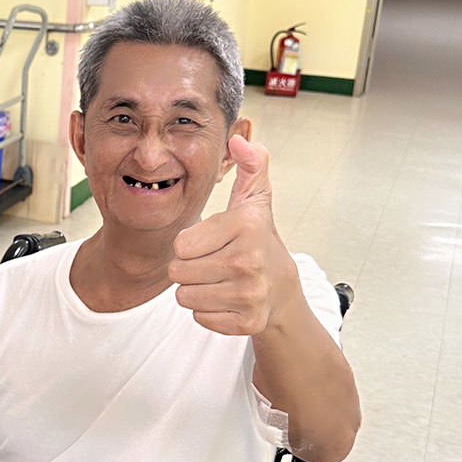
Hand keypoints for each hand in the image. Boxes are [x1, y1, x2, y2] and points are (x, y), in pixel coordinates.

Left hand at [168, 136, 298, 336]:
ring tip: (218, 281)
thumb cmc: (259, 240)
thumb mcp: (256, 200)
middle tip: (212, 264)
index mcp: (245, 226)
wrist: (283, 291)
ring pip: (185, 298)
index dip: (189, 244)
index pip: (180, 244)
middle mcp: (249, 261)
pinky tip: (226, 300)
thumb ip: (249, 166)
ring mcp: (250, 295)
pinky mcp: (247, 322)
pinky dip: (208, 312)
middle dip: (188, 269)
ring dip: (195, 291)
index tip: (212, 242)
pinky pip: (199, 319)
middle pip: (177, 273)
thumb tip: (239, 139)